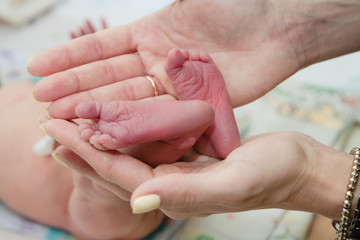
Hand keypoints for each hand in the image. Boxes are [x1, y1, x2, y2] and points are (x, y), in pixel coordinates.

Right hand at [30, 0, 302, 118]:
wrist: (278, 28)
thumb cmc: (238, 3)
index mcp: (150, 32)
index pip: (101, 47)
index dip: (69, 57)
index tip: (37, 67)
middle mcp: (156, 61)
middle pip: (108, 77)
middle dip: (73, 87)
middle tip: (41, 100)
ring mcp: (172, 86)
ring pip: (127, 100)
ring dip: (94, 109)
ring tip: (62, 118)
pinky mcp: (191, 106)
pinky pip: (156, 117)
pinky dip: (130, 124)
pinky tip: (106, 131)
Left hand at [41, 118, 350, 219]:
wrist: (295, 166)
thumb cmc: (274, 174)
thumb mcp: (235, 181)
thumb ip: (189, 193)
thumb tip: (138, 200)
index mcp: (176, 196)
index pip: (122, 176)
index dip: (88, 155)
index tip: (59, 131)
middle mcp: (171, 187)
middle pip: (117, 169)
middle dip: (82, 149)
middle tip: (52, 126)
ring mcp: (178, 173)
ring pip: (130, 156)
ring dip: (101, 140)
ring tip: (73, 124)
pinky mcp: (188, 159)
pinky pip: (151, 145)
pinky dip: (129, 132)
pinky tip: (116, 121)